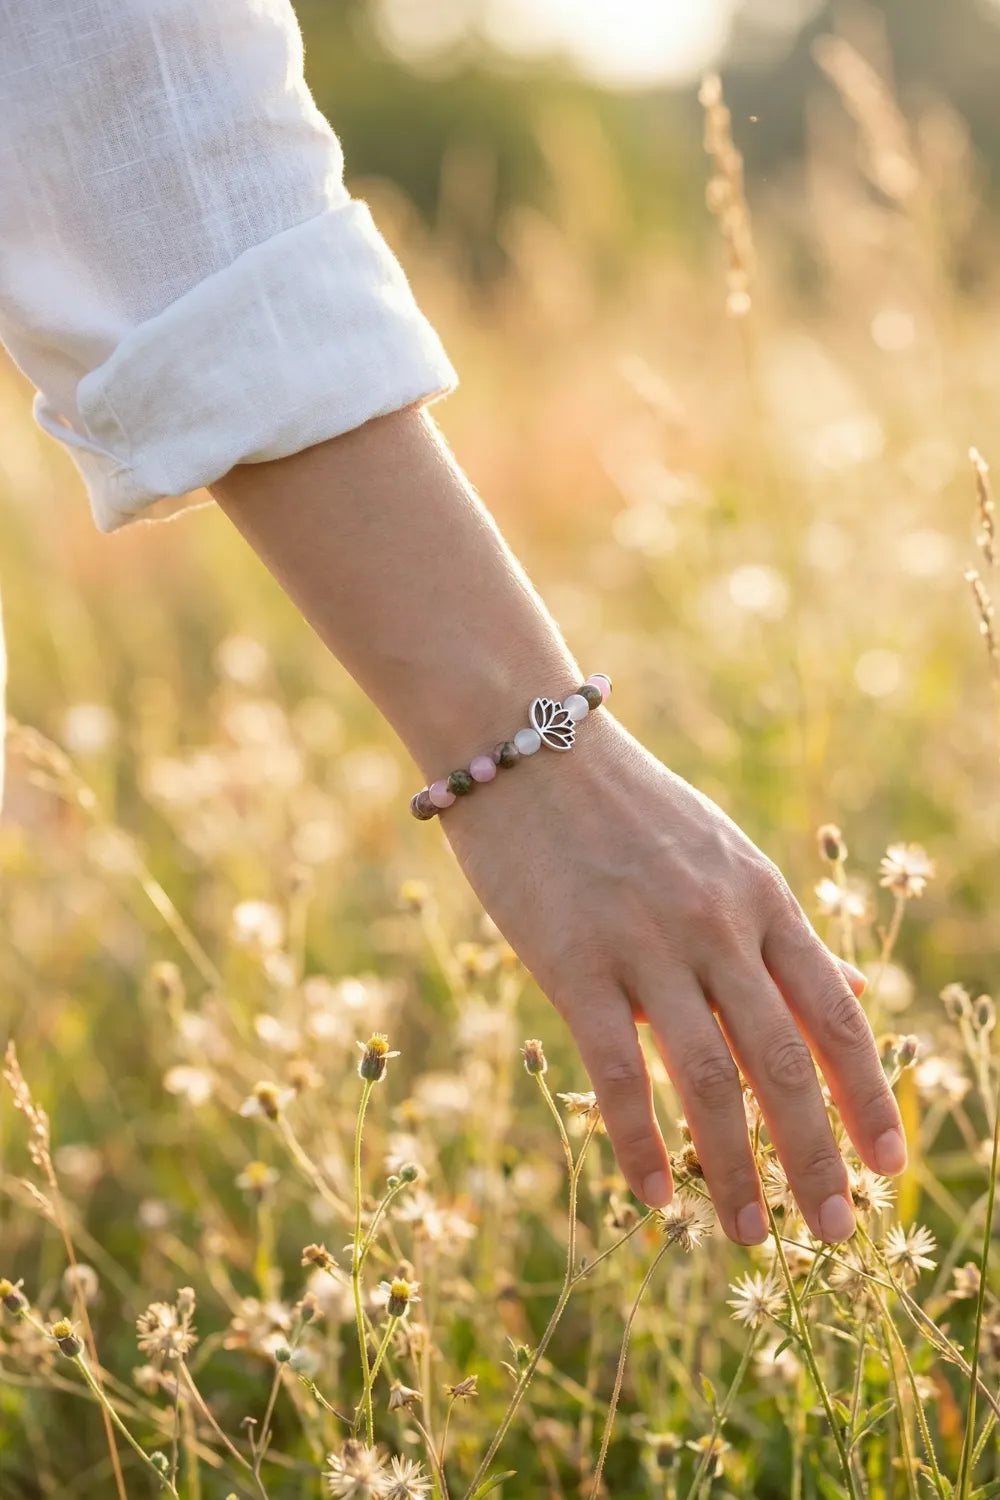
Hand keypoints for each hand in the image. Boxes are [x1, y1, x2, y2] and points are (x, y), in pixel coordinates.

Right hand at [444, 714, 905, 1244]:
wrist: (528, 747)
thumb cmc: (628, 807)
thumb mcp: (726, 856)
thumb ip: (787, 933)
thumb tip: (864, 991)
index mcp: (762, 899)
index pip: (837, 1014)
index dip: (869, 1097)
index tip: (888, 1166)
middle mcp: (718, 925)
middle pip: (785, 1060)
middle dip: (817, 1156)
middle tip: (835, 1232)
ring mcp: (647, 943)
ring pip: (710, 1078)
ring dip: (737, 1170)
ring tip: (752, 1236)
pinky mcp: (574, 960)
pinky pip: (617, 1070)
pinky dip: (640, 1143)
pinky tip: (654, 1198)